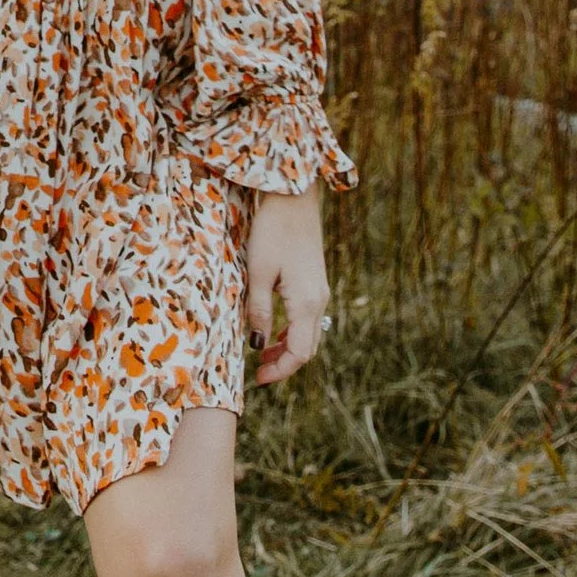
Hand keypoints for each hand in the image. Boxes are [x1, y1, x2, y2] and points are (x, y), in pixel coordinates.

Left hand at [246, 187, 329, 387]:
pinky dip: (292, 331)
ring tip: (262, 354)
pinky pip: (308, 318)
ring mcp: (320, 291)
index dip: (280, 370)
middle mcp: (319, 300)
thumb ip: (258, 311)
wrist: (292, 197)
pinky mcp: (315, 281)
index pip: (299, 352)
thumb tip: (256, 346)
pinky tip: (274, 329)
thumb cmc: (272, 231)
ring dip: (288, 348)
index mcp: (307, 302)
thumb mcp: (258, 273)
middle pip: (307, 347)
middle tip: (258, 372)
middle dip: (284, 363)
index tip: (257, 379)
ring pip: (309, 333)